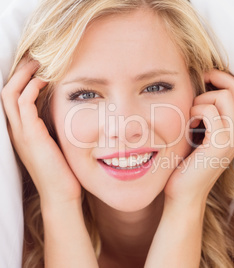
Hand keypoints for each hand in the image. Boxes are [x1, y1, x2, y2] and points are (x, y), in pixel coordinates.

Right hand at [1, 58, 81, 205]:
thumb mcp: (55, 142)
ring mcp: (21, 133)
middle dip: (18, 71)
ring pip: (10, 94)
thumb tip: (63, 108)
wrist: (61, 194)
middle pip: (6, 91)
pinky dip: (31, 89)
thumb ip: (53, 125)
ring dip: (23, 75)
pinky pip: (23, 106)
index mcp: (21, 130)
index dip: (20, 78)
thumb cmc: (61, 169)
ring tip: (39, 62)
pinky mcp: (31, 136)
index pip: (12, 97)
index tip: (36, 65)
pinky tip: (44, 81)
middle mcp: (16, 130)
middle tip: (35, 56)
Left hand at [163, 69, 233, 208]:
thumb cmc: (187, 160)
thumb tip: (202, 83)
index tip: (203, 79)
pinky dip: (195, 111)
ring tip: (191, 114)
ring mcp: (233, 138)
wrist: (184, 193)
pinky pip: (209, 111)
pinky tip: (188, 123)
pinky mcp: (221, 144)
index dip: (222, 76)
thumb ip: (207, 111)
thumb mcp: (200, 131)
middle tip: (196, 87)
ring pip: (224, 96)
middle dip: (214, 79)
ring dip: (201, 99)